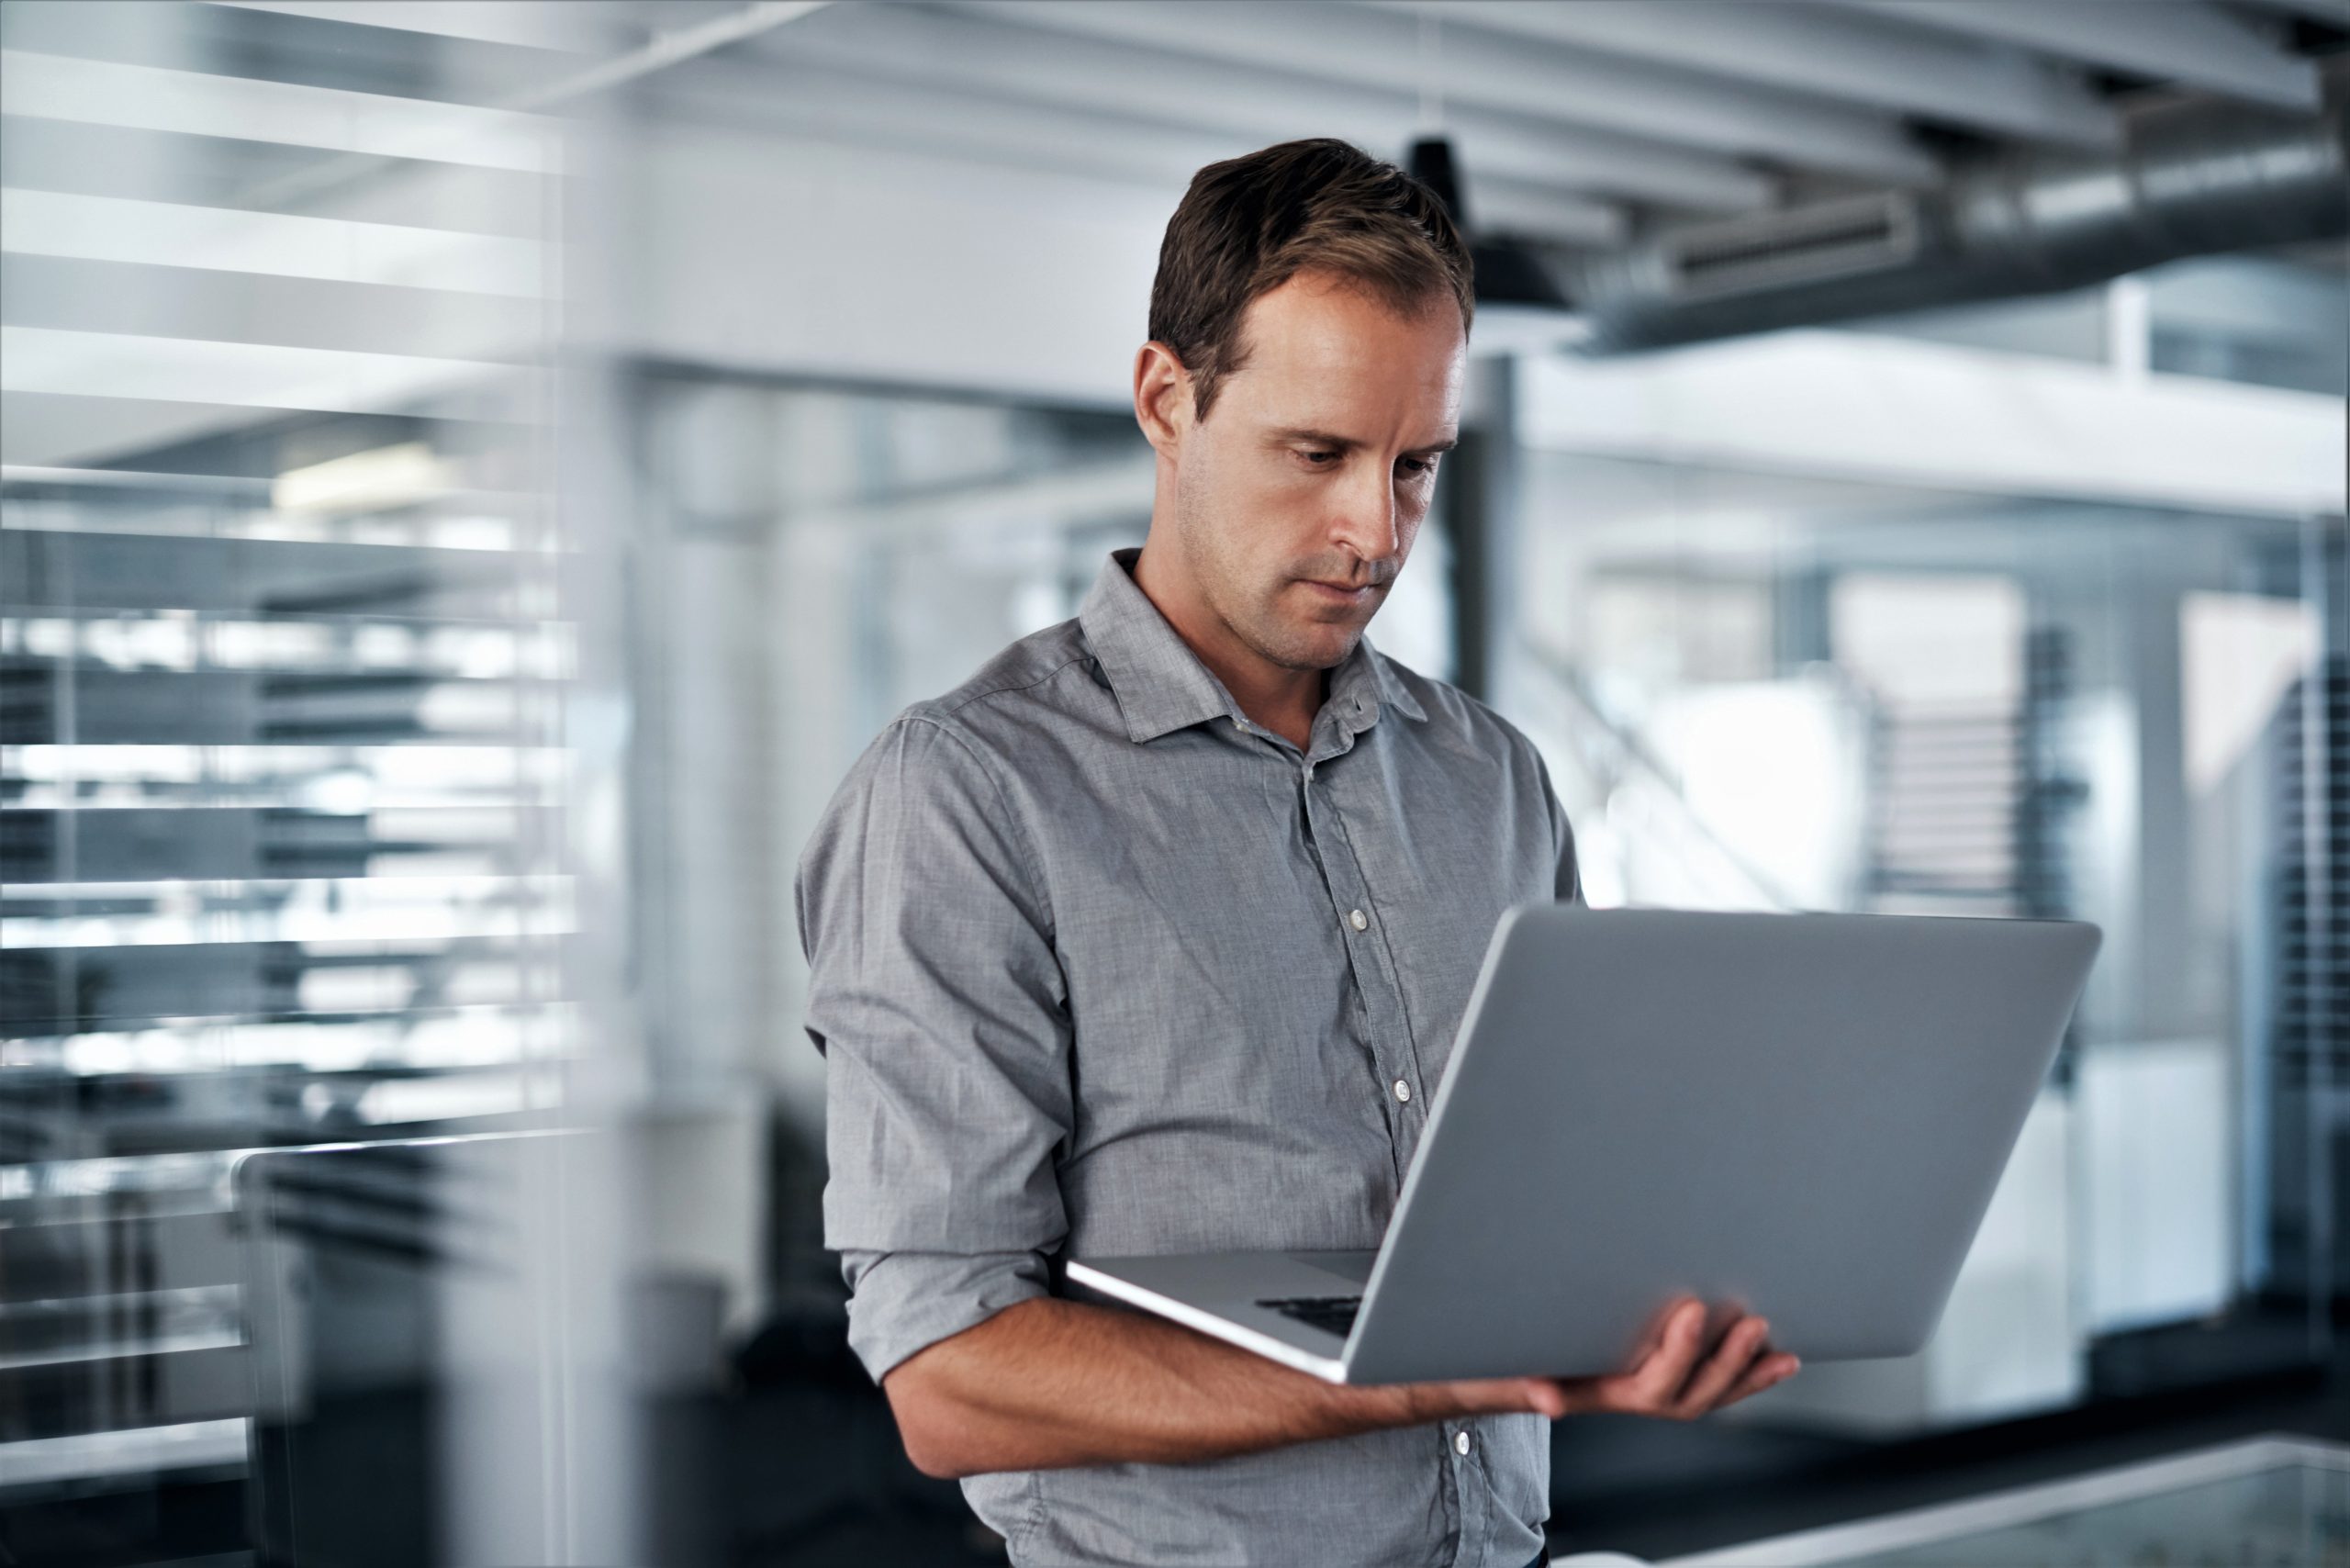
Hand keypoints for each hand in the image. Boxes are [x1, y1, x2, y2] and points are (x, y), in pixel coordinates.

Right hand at [1432, 1297, 1799, 1422]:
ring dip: (1745, 1375)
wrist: (1486, 1373)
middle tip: (1752, 1323)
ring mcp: (1642, 1388)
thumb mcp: (1499, 1369)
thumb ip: (1519, 1384)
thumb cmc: (1494, 1365)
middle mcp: (1626, 1396)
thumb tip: (1548, 1400)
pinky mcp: (1652, 1373)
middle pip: (1690, 1397)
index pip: (1649, 1385)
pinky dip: (1739, 1374)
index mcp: (1597, 1392)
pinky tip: (1768, 1357)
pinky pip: (1703, 1384)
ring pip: (1704, 1395)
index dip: (1678, 1353)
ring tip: (1780, 1352)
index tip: (1694, 1311)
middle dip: (1726, 1364)